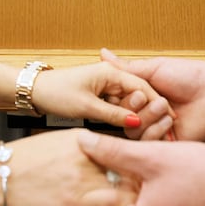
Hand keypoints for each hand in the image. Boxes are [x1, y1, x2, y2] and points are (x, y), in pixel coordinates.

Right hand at [1, 129, 134, 205]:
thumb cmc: (23, 161)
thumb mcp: (57, 142)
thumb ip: (84, 149)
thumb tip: (104, 159)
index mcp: (84, 139)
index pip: (125, 147)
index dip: (138, 159)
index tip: (143, 170)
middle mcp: (89, 156)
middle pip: (131, 166)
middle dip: (142, 178)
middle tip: (150, 190)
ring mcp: (85, 179)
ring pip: (126, 188)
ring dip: (135, 197)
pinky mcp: (78, 204)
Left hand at [31, 61, 170, 130]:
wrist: (35, 92)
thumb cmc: (56, 94)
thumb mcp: (87, 107)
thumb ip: (114, 115)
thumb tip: (136, 123)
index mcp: (111, 73)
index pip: (143, 87)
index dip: (157, 103)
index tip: (169, 118)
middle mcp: (111, 76)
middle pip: (138, 95)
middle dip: (147, 111)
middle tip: (159, 129)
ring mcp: (105, 85)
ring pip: (128, 102)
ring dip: (135, 116)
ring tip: (147, 132)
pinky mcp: (99, 94)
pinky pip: (118, 106)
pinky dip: (123, 116)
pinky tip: (129, 129)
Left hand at [78, 133, 204, 205]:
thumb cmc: (204, 175)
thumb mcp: (152, 157)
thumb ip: (113, 151)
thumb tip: (84, 142)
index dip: (92, 181)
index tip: (89, 160)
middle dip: (113, 182)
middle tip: (109, 155)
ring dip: (132, 186)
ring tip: (134, 160)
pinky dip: (148, 194)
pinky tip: (153, 173)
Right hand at [100, 49, 204, 141]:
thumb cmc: (188, 76)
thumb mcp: (153, 69)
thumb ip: (125, 68)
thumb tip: (102, 54)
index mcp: (139, 96)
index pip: (114, 103)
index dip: (116, 98)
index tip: (123, 90)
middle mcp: (143, 114)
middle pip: (120, 119)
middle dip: (131, 107)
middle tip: (143, 96)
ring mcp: (154, 129)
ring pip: (132, 132)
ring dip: (146, 117)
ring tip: (163, 105)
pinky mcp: (165, 144)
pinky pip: (148, 144)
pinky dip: (156, 130)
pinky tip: (170, 120)